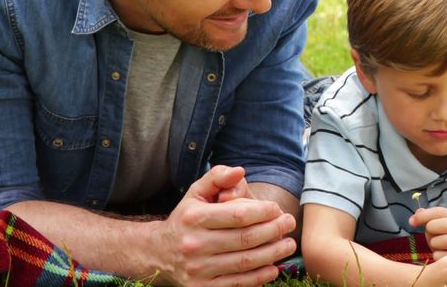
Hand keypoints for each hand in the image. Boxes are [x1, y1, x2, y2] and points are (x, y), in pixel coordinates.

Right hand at [153, 165, 296, 285]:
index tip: (277, 209)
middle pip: (245, 239)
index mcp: (194, 218)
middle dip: (274, 231)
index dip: (263, 211)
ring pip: (245, 262)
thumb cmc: (185, 218)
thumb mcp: (195, 193)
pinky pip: (237, 284)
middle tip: (290, 223)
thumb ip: (217, 178)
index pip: (237, 215)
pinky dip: (259, 277)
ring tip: (289, 245)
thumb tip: (240, 171)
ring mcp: (198, 269)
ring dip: (273, 254)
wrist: (157, 253)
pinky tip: (273, 268)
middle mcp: (195, 244)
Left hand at [410, 207, 446, 259]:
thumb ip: (426, 217)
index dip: (424, 215)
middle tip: (427, 231)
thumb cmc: (443, 236)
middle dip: (432, 227)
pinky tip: (436, 254)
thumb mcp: (435, 224)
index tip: (412, 222)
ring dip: (435, 242)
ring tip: (434, 243)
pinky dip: (437, 255)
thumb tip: (417, 213)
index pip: (440, 211)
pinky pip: (445, 256)